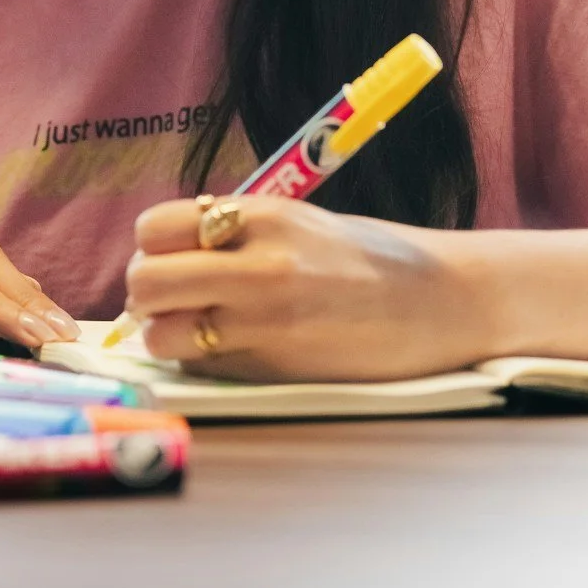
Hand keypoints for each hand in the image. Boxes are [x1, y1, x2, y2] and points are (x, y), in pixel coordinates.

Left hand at [125, 195, 496, 382]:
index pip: (156, 229)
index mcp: (262, 217)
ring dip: (168, 336)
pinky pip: (203, 368)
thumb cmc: (368, 260)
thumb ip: (234, 234)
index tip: (170, 257)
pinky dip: (205, 364)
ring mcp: (264, 324)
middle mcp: (257, 267)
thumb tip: (165, 253)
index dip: (153, 247)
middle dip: (147, 294)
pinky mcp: (275, 370)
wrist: (441, 305)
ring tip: (199, 330)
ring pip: (162, 335)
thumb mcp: (298, 223)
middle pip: (146, 281)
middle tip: (171, 300)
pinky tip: (239, 351)